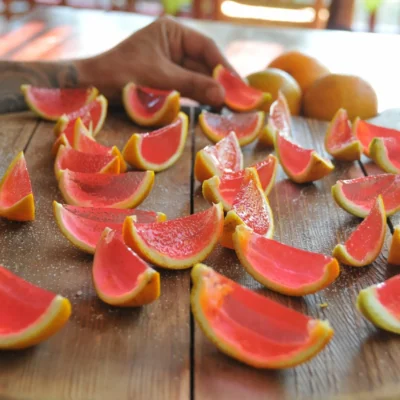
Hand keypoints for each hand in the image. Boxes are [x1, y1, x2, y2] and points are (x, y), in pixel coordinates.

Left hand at [78, 16, 232, 106]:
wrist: (93, 86)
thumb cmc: (122, 74)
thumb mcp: (160, 78)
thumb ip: (193, 85)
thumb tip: (224, 95)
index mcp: (172, 32)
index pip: (206, 48)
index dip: (224, 68)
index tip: (239, 86)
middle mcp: (173, 44)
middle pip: (204, 64)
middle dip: (219, 82)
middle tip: (238, 101)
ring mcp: (170, 62)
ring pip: (197, 77)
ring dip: (210, 92)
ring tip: (229, 107)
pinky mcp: (166, 79)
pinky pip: (187, 87)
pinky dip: (198, 97)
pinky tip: (211, 107)